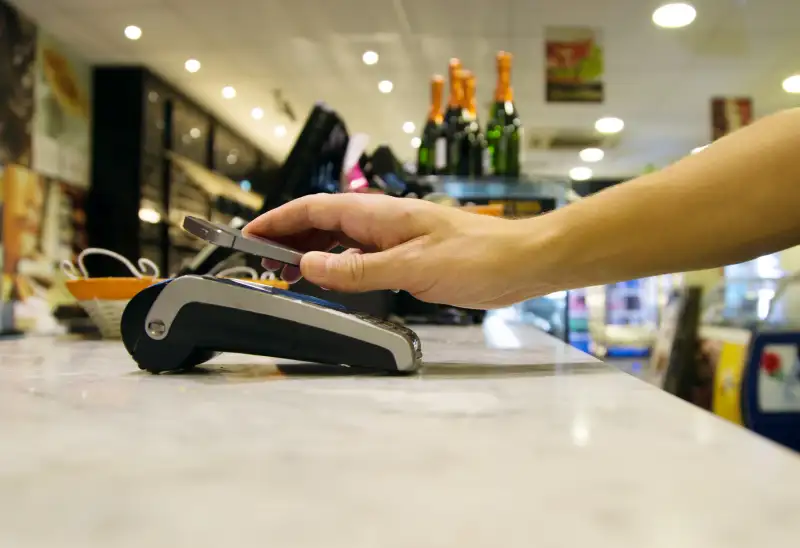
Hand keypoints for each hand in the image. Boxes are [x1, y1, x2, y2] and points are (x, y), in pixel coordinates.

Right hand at [243, 193, 531, 308]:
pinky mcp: (406, 255)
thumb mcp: (410, 268)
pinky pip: (360, 256)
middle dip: (287, 237)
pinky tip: (331, 279)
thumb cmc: (475, 258)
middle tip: (259, 261)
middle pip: (321, 222)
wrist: (520, 262)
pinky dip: (337, 265)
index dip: (277, 221)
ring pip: (339, 238)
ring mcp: (393, 237)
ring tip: (285, 273)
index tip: (247, 235)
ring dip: (310, 252)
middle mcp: (381, 221)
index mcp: (377, 214)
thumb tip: (308, 265)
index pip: (313, 209)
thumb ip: (356, 270)